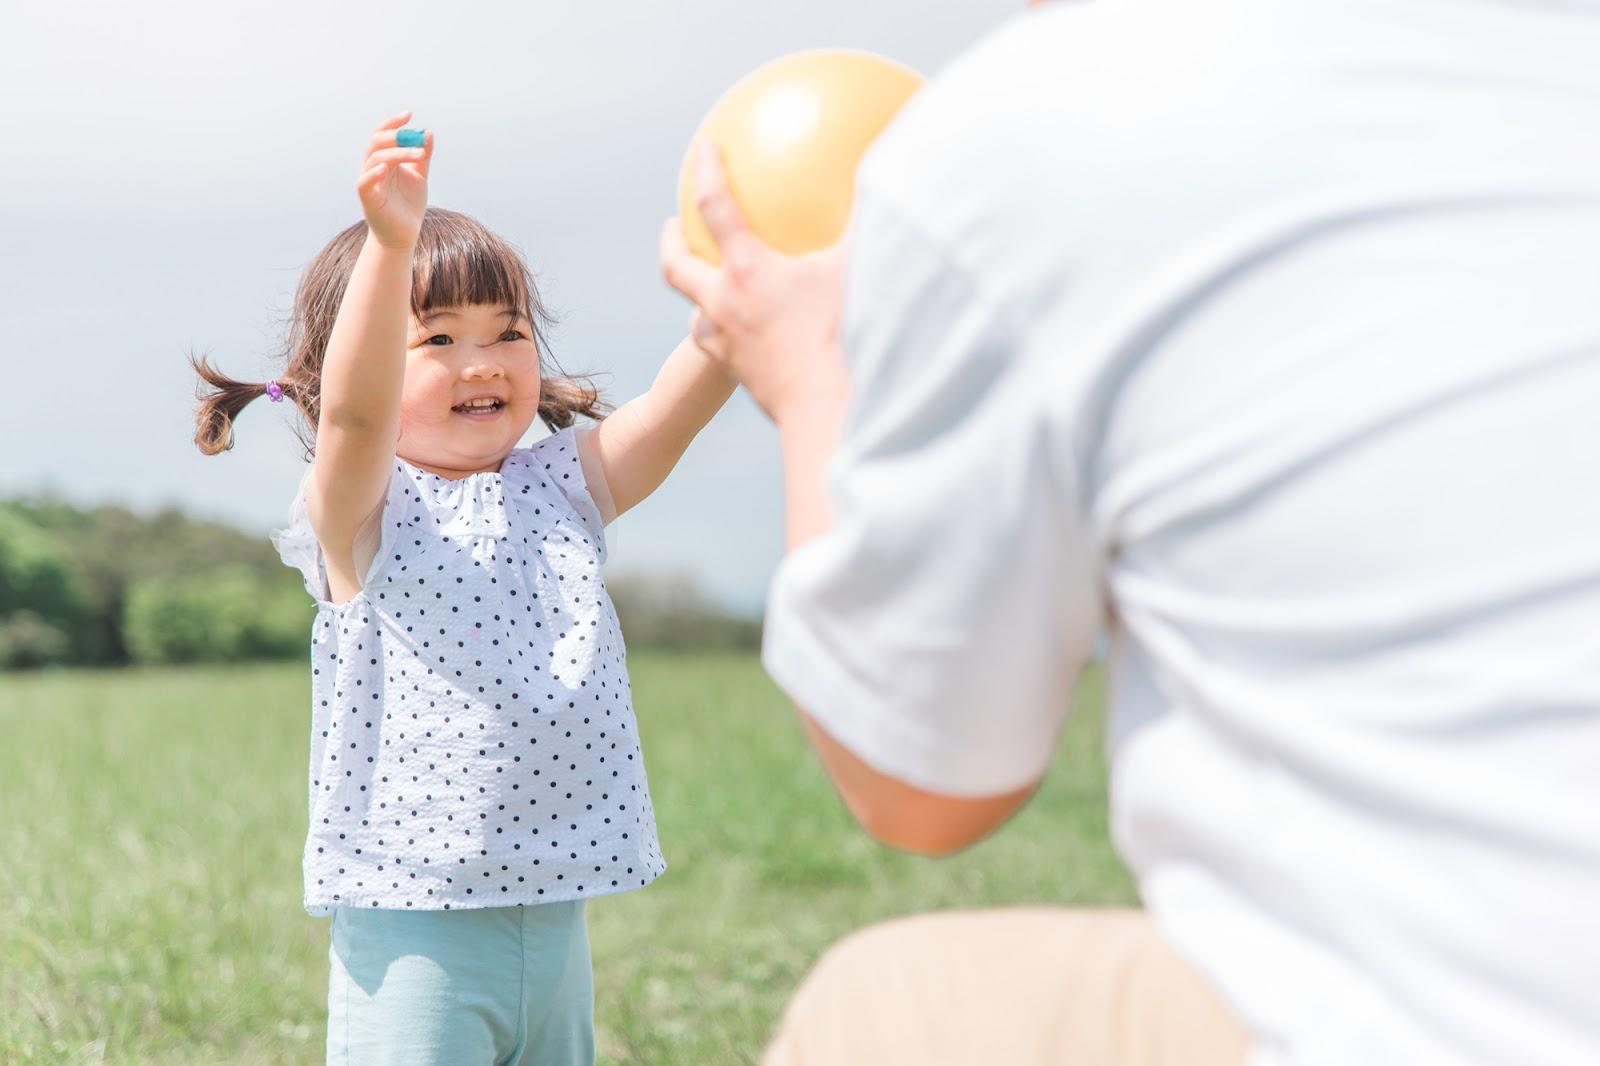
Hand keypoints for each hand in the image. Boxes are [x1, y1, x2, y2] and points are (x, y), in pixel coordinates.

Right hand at [357, 110, 433, 250]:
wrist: (404, 235)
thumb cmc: (408, 206)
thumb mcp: (419, 177)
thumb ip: (422, 157)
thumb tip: (427, 133)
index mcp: (386, 161)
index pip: (383, 135)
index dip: (393, 123)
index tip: (409, 114)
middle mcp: (374, 168)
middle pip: (377, 143)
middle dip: (395, 135)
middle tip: (414, 134)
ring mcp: (370, 182)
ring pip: (375, 159)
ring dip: (398, 153)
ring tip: (419, 154)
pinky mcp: (367, 198)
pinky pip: (364, 182)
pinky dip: (373, 173)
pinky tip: (386, 168)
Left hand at [659, 141, 848, 427]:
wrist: (822, 412)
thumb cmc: (842, 338)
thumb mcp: (856, 270)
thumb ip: (867, 221)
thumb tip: (887, 175)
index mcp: (747, 271)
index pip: (714, 208)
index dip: (708, 172)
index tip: (703, 148)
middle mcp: (723, 304)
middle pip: (676, 267)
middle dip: (672, 242)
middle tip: (674, 226)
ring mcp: (725, 344)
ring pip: (695, 315)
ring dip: (698, 297)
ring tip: (711, 289)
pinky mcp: (737, 374)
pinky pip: (721, 349)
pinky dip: (727, 334)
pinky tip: (749, 336)